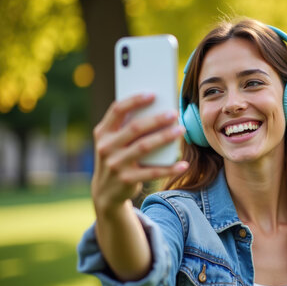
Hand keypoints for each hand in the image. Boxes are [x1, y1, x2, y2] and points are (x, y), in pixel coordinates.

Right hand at [91, 93, 187, 215]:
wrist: (105, 191)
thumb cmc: (117, 157)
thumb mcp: (114, 141)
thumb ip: (128, 127)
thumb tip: (159, 109)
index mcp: (102, 132)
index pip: (117, 110)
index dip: (135, 100)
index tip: (153, 94)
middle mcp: (106, 147)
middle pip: (134, 128)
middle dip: (156, 119)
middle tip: (174, 113)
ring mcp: (115, 164)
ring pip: (144, 147)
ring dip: (165, 137)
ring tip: (181, 129)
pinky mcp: (127, 180)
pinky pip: (153, 172)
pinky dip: (170, 168)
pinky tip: (183, 164)